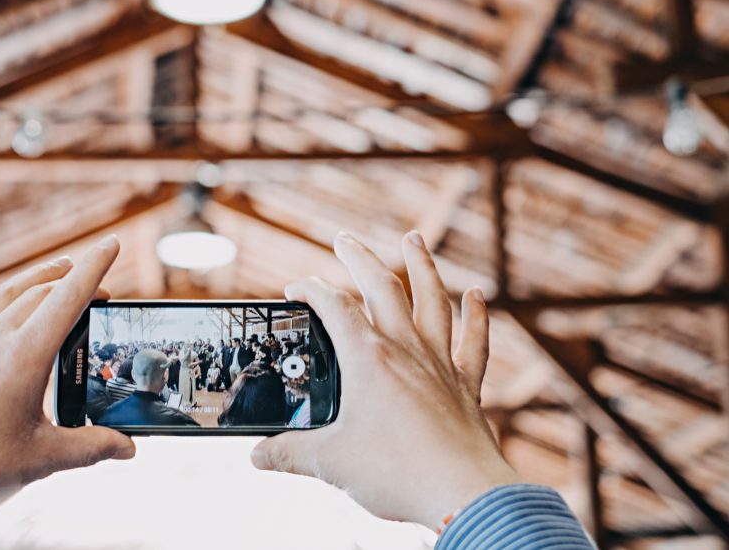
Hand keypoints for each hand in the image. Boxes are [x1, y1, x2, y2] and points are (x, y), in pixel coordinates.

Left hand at [0, 235, 134, 519]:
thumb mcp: (42, 461)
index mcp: (24, 358)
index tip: (112, 243)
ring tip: (58, 269)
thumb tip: (129, 449)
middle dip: (74, 281)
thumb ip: (91, 448)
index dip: (94, 267)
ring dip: (34, 277)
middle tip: (99, 290)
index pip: (68, 299)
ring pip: (3, 294)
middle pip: (40, 294)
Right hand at [251, 230, 520, 528]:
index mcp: (368, 359)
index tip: (294, 289)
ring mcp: (439, 364)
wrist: (462, 495)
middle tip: (344, 238)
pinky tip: (477, 295)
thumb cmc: (397, 473)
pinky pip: (473, 342)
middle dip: (359, 258)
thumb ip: (289, 454)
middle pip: (382, 287)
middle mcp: (405, 350)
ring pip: (432, 300)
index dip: (310, 290)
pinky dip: (475, 316)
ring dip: (422, 266)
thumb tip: (257, 456)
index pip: (333, 307)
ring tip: (414, 239)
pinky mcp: (466, 386)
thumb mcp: (330, 464)